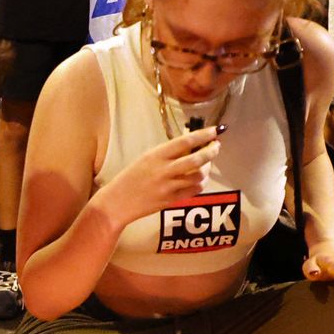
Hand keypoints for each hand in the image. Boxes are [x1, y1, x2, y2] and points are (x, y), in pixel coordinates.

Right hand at [90, 124, 221, 229]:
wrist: (117, 202)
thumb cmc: (130, 178)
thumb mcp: (145, 159)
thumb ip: (167, 153)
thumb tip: (190, 144)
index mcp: (156, 156)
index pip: (185, 142)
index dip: (203, 135)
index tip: (214, 131)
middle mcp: (164, 170)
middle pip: (196, 159)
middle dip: (211, 151)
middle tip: (216, 147)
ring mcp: (168, 187)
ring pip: (199, 175)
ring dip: (207, 168)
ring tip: (207, 164)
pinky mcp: (171, 200)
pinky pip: (194, 190)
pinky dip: (201, 183)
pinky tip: (200, 179)